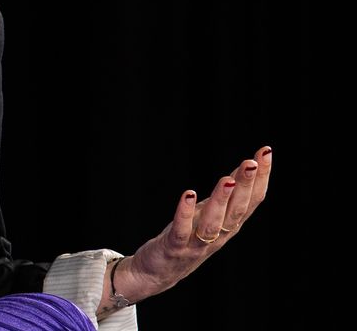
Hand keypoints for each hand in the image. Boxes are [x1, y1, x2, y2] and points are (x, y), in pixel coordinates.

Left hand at [114, 146, 272, 305]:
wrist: (159, 272)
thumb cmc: (188, 238)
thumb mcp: (210, 214)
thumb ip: (227, 195)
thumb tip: (247, 165)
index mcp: (230, 226)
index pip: (251, 201)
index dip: (260, 178)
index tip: (266, 152)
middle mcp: (219, 235)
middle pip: (237, 210)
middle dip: (245, 186)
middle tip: (252, 162)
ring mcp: (197, 243)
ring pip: (214, 222)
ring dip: (221, 201)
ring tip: (227, 179)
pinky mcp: (175, 247)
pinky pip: (182, 230)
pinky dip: (185, 213)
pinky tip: (188, 194)